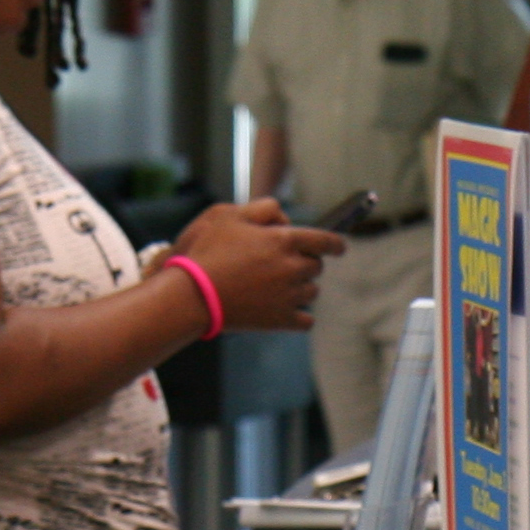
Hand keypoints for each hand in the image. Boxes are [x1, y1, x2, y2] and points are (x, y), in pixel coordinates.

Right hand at [175, 197, 345, 331]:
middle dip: (305, 262)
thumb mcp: (228, 214)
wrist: (190, 294)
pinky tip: (286, 310)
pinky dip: (299, 316)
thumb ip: (262, 209)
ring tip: (274, 286)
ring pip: (313, 292)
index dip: (336, 243)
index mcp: (284, 240)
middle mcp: (293, 268)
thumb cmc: (205, 251)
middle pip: (317, 266)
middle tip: (280, 263)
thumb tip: (284, 219)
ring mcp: (289, 296)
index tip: (340, 246)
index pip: (326, 240)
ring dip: (301, 287)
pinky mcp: (280, 320)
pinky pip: (306, 320)